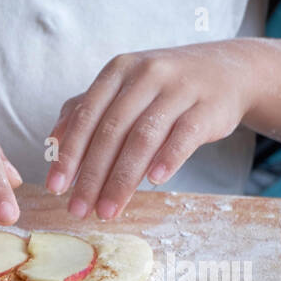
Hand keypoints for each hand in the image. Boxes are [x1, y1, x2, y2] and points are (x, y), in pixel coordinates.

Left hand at [44, 45, 250, 219]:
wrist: (227, 72)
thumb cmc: (164, 87)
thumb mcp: (124, 88)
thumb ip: (87, 110)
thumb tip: (53, 144)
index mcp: (118, 71)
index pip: (86, 115)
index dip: (69, 153)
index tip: (55, 187)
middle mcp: (146, 75)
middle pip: (112, 131)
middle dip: (92, 175)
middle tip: (80, 209)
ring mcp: (179, 89)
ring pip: (144, 137)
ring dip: (123, 178)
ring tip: (109, 210)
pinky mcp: (208, 107)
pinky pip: (184, 135)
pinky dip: (167, 158)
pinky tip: (154, 182)